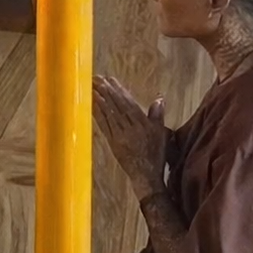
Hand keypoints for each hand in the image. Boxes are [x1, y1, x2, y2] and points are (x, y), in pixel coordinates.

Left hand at [93, 76, 166, 198]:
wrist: (146, 175)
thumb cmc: (155, 154)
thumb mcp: (161, 133)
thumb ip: (157, 115)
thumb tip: (159, 98)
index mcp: (142, 124)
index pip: (128, 103)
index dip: (118, 90)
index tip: (110, 79)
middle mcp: (130, 128)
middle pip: (116, 106)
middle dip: (106, 91)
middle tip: (97, 78)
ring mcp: (120, 136)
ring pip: (109, 114)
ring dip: (99, 99)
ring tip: (91, 87)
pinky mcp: (112, 143)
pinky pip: (104, 126)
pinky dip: (97, 114)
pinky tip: (91, 105)